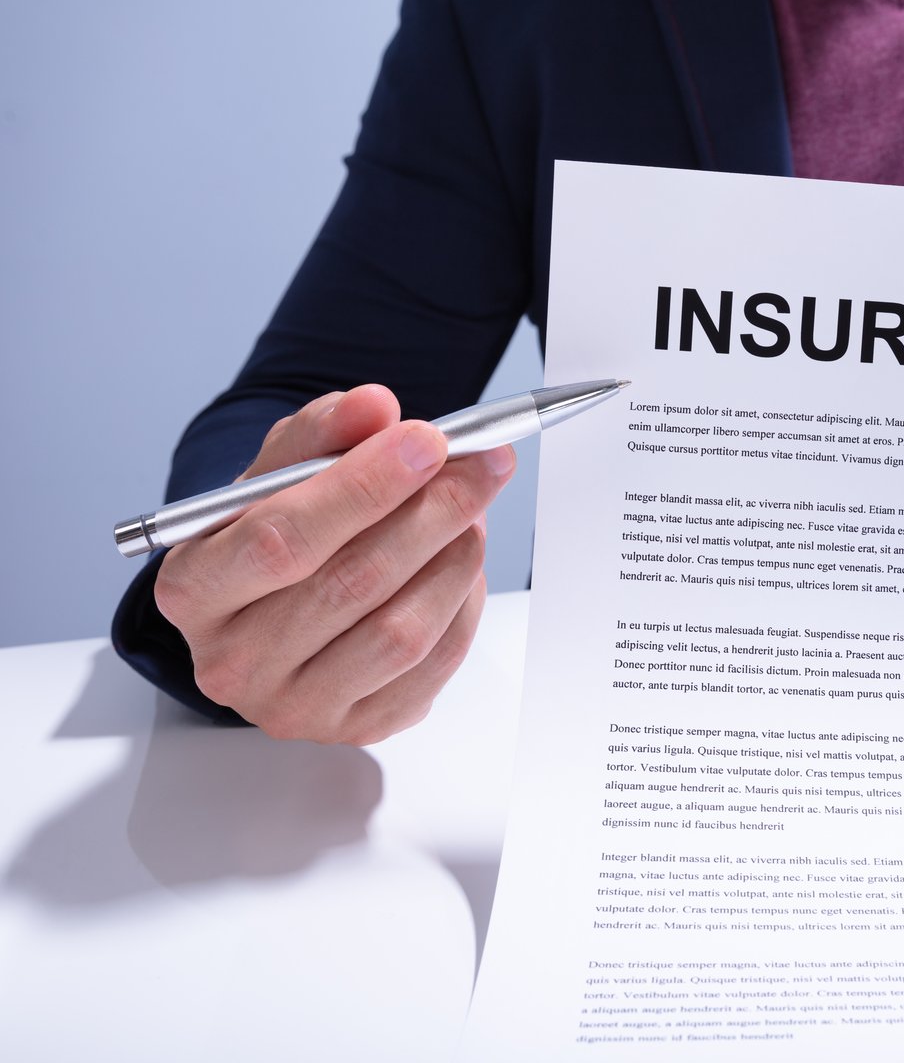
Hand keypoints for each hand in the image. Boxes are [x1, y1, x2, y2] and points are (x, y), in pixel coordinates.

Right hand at [153, 385, 515, 743]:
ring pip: (401, 631)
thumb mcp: (278, 471)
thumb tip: (376, 407)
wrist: (273, 607)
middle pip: (352, 584)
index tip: (427, 440)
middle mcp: (232, 661)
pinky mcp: (356, 726)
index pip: (283, 537)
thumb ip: (322, 434)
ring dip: (454, 558)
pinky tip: (461, 560)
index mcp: (192, 589)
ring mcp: (295, 705)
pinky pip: (432, 666)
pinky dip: (462, 604)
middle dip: (432, 512)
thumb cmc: (272, 531)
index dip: (364, 486)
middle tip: (481, 465)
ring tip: (472, 509)